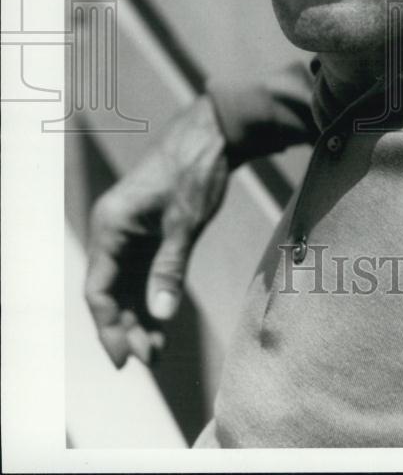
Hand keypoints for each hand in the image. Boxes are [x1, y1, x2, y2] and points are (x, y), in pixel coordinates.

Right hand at [84, 95, 229, 367]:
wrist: (216, 131)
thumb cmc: (196, 168)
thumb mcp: (185, 222)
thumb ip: (170, 268)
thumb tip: (159, 315)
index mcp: (111, 225)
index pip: (98, 289)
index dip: (109, 328)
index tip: (126, 360)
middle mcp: (113, 229)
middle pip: (110, 291)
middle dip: (126, 327)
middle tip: (150, 360)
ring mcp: (131, 229)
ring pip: (126, 284)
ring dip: (138, 316)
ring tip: (157, 351)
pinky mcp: (150, 229)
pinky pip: (142, 271)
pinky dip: (152, 295)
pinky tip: (163, 321)